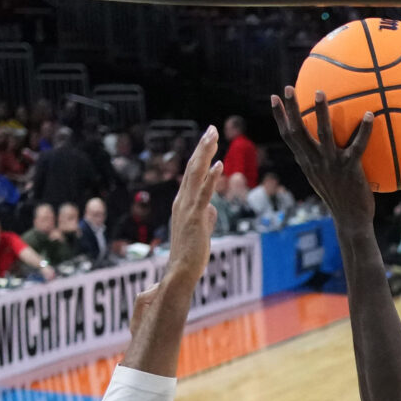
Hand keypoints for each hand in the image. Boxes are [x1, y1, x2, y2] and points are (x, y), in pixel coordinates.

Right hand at [164, 125, 222, 276]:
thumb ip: (206, 217)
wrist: (181, 272)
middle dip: (203, 148)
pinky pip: (204, 194)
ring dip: (205, 154)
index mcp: (183, 203)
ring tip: (213, 136)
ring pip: (196, 175)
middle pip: (193, 168)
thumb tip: (213, 209)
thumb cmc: (191, 254)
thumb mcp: (201, 231)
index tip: (209, 140)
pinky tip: (219, 164)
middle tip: (211, 128)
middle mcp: (182, 201)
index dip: (201, 156)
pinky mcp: (195, 218)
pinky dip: (211, 178)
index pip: (193, 174)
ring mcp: (187, 208)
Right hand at [269, 88, 375, 230]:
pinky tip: (369, 114)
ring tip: (321, 93)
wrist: (351, 221)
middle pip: (298, 131)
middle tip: (289, 87)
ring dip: (321, 113)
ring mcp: (332, 165)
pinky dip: (364, 130)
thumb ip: (317, 161)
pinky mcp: (350, 169)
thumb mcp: (322, 178)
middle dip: (291, 109)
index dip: (280, 117)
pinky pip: (357, 146)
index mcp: (307, 163)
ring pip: (323, 134)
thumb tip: (317, 146)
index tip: (274, 97)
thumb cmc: (340, 198)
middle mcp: (315, 162)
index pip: (288, 137)